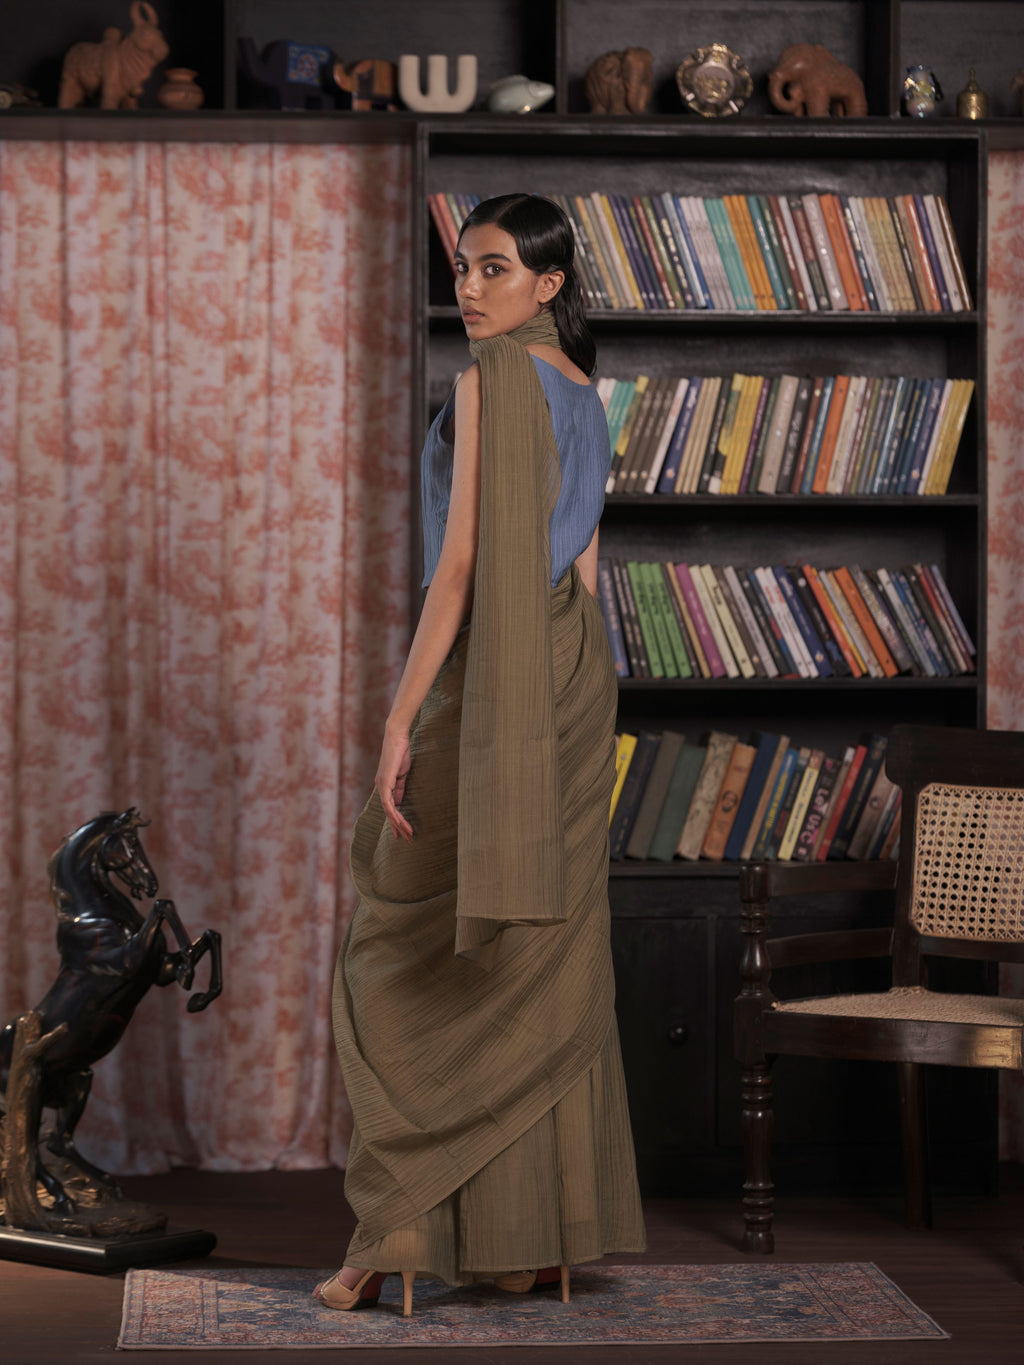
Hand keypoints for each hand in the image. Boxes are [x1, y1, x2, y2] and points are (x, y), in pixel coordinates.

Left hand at [375, 724, 412, 841]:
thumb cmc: (400, 753)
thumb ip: (399, 787)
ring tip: (407, 834)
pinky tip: (400, 822)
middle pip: (388, 812)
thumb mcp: (401, 774)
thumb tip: (399, 802)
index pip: (390, 807)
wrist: (397, 737)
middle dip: (397, 827)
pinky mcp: (384, 782)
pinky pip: (388, 802)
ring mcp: (381, 785)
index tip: (403, 831)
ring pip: (388, 810)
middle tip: (405, 839)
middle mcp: (380, 786)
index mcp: (384, 785)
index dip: (396, 820)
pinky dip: (394, 813)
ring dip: (398, 823)